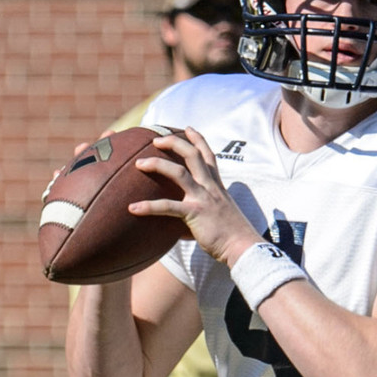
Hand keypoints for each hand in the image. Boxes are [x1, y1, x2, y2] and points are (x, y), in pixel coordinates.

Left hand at [131, 128, 262, 265]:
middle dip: (174, 143)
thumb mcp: (221, 215)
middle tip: (155, 139)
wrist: (243, 248)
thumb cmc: (232, 236)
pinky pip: (167, 207)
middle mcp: (210, 187)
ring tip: (139, 164)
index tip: (188, 128)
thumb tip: (190, 222)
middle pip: (192, 155)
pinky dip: (148, 207)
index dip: (198, 140)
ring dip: (157, 164)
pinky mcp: (195, 213)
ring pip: (178, 173)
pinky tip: (133, 208)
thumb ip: (206, 211)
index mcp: (217, 186)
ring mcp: (203, 198)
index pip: (208, 155)